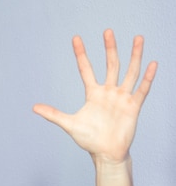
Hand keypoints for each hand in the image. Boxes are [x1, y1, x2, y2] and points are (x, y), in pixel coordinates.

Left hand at [33, 29, 157, 162]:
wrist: (106, 154)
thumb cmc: (89, 140)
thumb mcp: (69, 124)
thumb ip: (53, 114)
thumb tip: (34, 107)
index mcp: (93, 94)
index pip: (86, 69)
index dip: (81, 54)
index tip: (76, 38)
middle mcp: (109, 92)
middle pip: (111, 65)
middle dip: (109, 48)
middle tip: (107, 31)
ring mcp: (122, 98)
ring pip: (130, 72)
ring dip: (134, 56)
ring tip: (138, 38)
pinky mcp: (133, 106)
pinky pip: (142, 89)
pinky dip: (147, 78)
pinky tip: (152, 64)